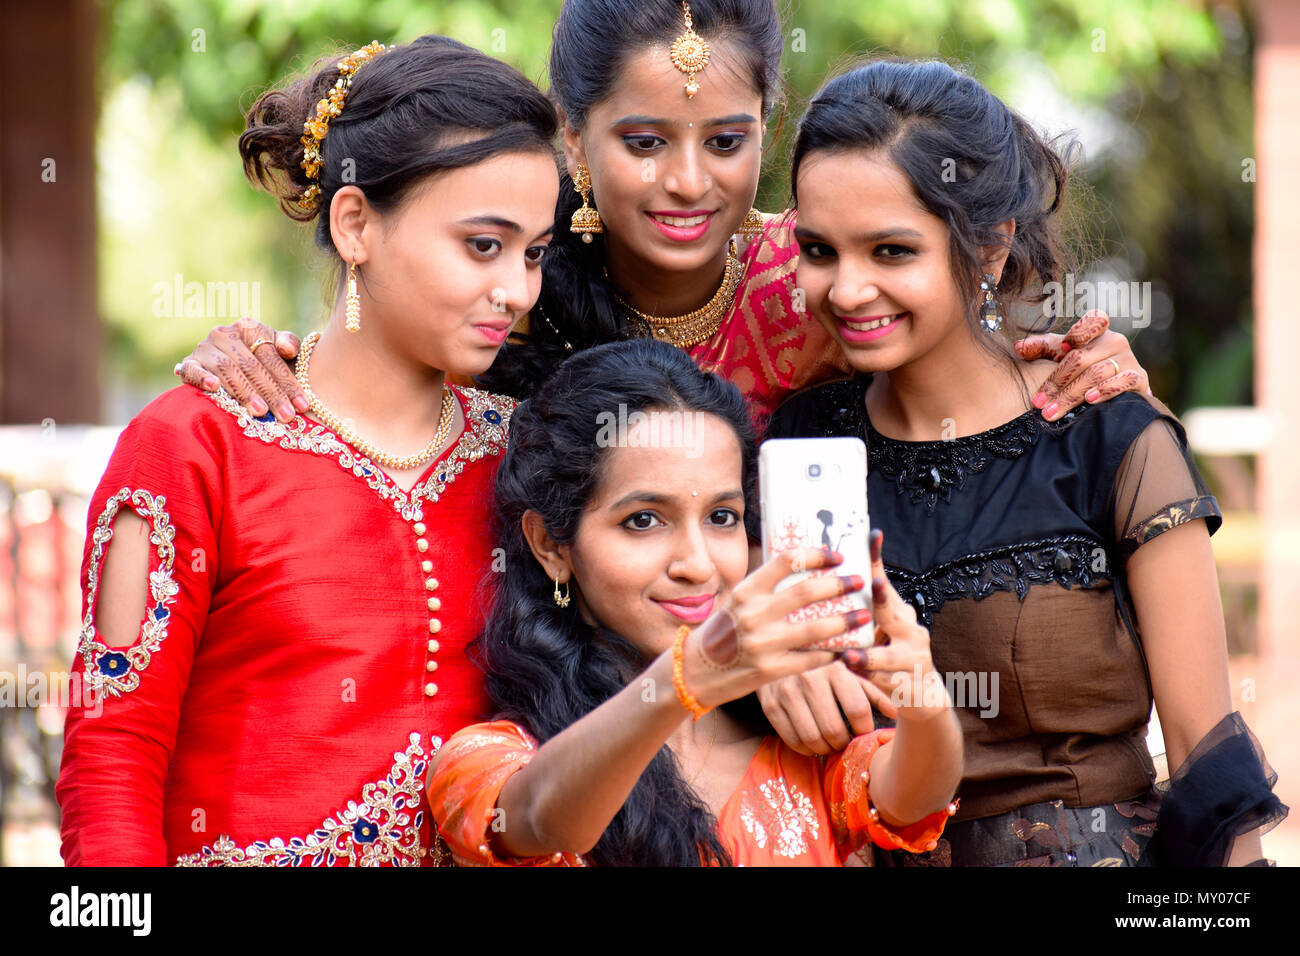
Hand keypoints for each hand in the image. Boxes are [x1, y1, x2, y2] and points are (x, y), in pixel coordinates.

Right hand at [174, 317, 303, 422]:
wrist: (226, 364)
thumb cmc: (261, 360)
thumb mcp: (277, 349)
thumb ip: (289, 343)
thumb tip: (288, 349)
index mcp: (248, 327)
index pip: (270, 355)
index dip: (288, 381)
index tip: (303, 405)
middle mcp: (224, 334)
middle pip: (251, 365)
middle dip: (272, 393)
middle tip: (287, 415)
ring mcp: (204, 348)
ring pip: (227, 369)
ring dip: (245, 392)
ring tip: (262, 412)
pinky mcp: (187, 363)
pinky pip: (192, 369)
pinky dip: (202, 378)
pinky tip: (214, 388)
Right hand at [678, 546, 868, 711]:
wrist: (695, 672)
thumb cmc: (720, 632)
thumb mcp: (737, 602)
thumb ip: (765, 588)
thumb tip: (804, 568)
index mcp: (746, 591)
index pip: (787, 561)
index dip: (817, 555)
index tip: (837, 556)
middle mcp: (754, 614)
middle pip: (807, 592)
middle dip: (840, 585)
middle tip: (858, 582)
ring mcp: (763, 643)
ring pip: (816, 628)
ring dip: (846, 621)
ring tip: (864, 617)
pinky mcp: (771, 670)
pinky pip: (811, 659)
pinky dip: (832, 653)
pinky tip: (846, 649)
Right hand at [758, 661, 897, 755]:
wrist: (780, 644)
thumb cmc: (824, 660)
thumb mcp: (851, 669)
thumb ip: (875, 690)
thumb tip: (896, 713)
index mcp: (835, 667)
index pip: (857, 710)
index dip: (864, 728)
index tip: (863, 730)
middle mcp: (809, 678)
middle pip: (834, 729)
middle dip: (844, 742)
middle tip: (846, 740)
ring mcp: (787, 691)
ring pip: (813, 739)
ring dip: (826, 748)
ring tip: (831, 742)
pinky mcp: (770, 704)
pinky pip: (792, 740)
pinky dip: (806, 748)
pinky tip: (813, 741)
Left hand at [840, 530, 949, 722]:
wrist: (924, 696)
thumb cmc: (892, 656)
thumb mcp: (882, 631)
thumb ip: (863, 611)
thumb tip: (829, 579)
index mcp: (900, 614)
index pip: (885, 583)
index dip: (877, 560)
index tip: (872, 535)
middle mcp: (911, 631)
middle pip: (894, 614)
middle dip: (883, 599)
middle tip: (874, 584)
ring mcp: (914, 659)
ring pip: (889, 656)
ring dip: (869, 656)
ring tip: (849, 656)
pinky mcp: (911, 686)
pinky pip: (886, 683)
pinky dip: (869, 679)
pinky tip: (854, 676)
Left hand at [1014, 310, 1151, 421]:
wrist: (1111, 389)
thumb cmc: (1080, 366)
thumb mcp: (1059, 354)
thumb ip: (1041, 347)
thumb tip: (1018, 347)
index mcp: (1097, 330)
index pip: (1095, 320)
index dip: (1081, 332)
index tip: (1063, 349)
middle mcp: (1115, 341)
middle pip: (1082, 358)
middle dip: (1057, 382)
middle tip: (1038, 403)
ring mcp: (1129, 360)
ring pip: (1097, 374)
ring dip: (1071, 395)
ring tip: (1051, 412)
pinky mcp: (1138, 379)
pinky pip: (1123, 382)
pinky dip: (1106, 391)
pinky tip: (1089, 400)